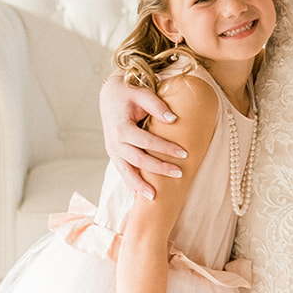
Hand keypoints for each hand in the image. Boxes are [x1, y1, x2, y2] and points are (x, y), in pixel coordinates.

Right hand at [100, 75, 186, 199]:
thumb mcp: (142, 94)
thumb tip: (173, 119)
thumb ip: (157, 105)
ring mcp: (112, 150)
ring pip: (126, 172)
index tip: (184, 153)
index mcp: (121, 127)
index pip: (146, 141)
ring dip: (140, 185)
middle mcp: (114, 142)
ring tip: (154, 198)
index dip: (165, 148)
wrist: (109, 96)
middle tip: (179, 174)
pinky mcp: (114, 155)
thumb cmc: (128, 94)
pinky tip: (139, 197)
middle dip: (159, 168)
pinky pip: (122, 172)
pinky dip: (131, 184)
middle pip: (138, 160)